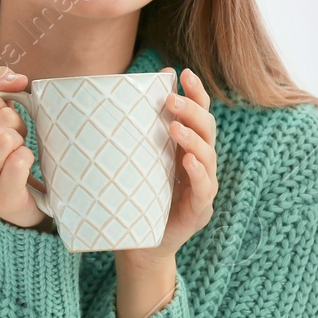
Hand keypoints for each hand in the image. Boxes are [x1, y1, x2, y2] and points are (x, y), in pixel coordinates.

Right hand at [0, 65, 51, 231]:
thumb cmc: (2, 152)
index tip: (1, 124)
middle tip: (12, 144)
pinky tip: (22, 170)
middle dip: (16, 125)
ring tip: (16, 155)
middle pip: (1, 116)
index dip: (3, 106)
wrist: (14, 201)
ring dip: (22, 142)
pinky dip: (28, 159)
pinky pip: (18, 161)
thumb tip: (17, 79)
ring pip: (6, 137)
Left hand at [116, 66, 218, 272]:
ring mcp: (202, 186)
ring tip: (174, 127)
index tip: (183, 73)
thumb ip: (130, 135)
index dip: (196, 93)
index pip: (198, 113)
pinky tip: (188, 162)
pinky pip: (205, 188)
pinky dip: (199, 173)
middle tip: (171, 101)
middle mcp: (199, 162)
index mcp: (185, 147)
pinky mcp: (199, 210)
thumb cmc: (134, 197)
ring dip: (193, 139)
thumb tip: (109, 96)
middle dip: (192, 111)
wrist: (136, 244)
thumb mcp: (132, 162)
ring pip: (208, 155)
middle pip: (208, 129)